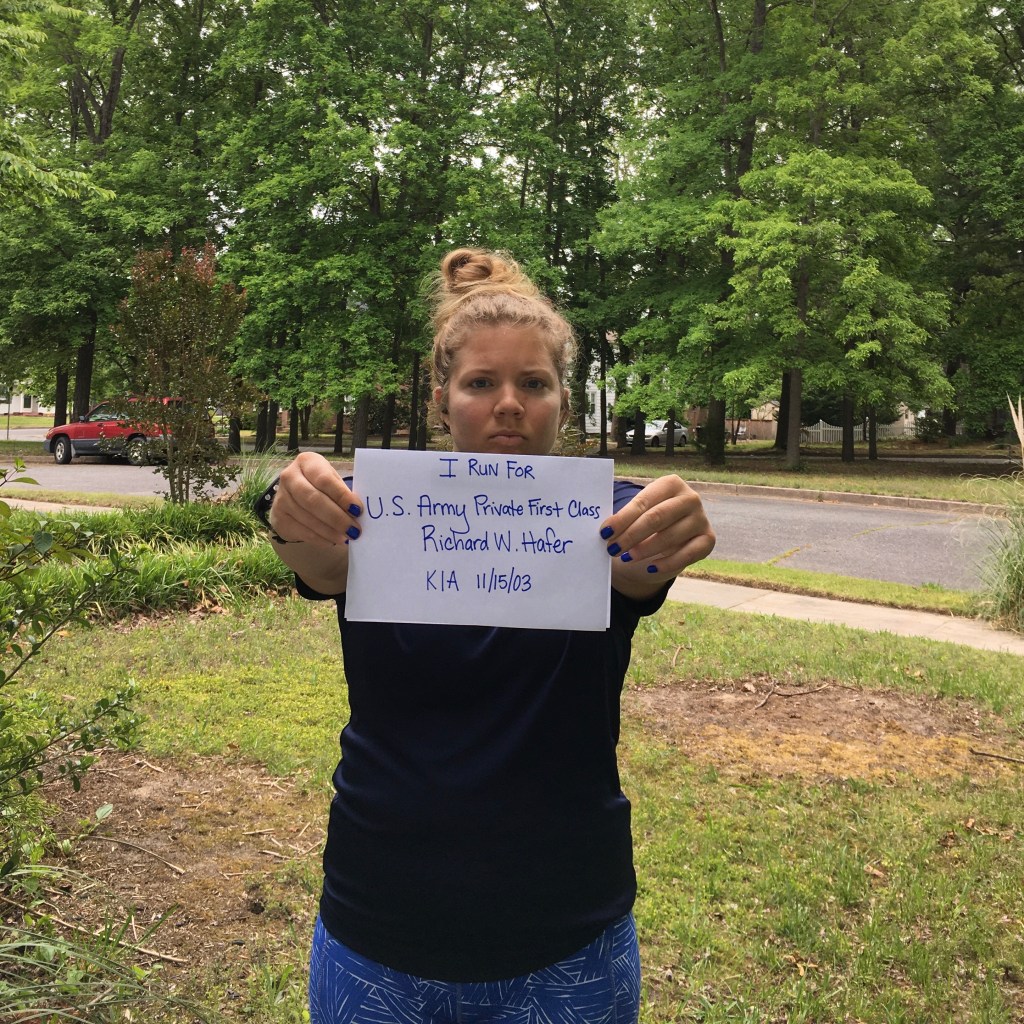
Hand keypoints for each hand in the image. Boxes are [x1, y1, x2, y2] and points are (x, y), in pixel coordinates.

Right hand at [269, 452, 362, 546]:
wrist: (294, 496)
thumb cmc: (321, 486)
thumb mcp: (332, 481)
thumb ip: (343, 493)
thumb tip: (357, 513)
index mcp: (307, 462)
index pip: (324, 479)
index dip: (341, 496)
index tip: (357, 510)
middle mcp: (289, 477)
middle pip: (313, 500)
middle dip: (337, 518)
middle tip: (354, 530)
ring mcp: (281, 498)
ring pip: (307, 518)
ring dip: (330, 531)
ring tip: (346, 538)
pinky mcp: (278, 517)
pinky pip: (301, 531)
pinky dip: (320, 538)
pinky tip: (332, 541)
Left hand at [600, 476, 714, 590]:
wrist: (670, 538)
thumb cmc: (648, 521)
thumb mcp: (638, 514)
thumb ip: (626, 518)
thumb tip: (606, 530)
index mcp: (671, 484)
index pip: (643, 502)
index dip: (622, 518)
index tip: (605, 532)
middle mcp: (690, 498)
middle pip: (657, 518)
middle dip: (631, 535)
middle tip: (612, 548)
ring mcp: (701, 519)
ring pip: (670, 537)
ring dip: (645, 549)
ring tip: (626, 557)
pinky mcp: (708, 540)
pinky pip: (686, 555)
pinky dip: (666, 563)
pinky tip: (649, 567)